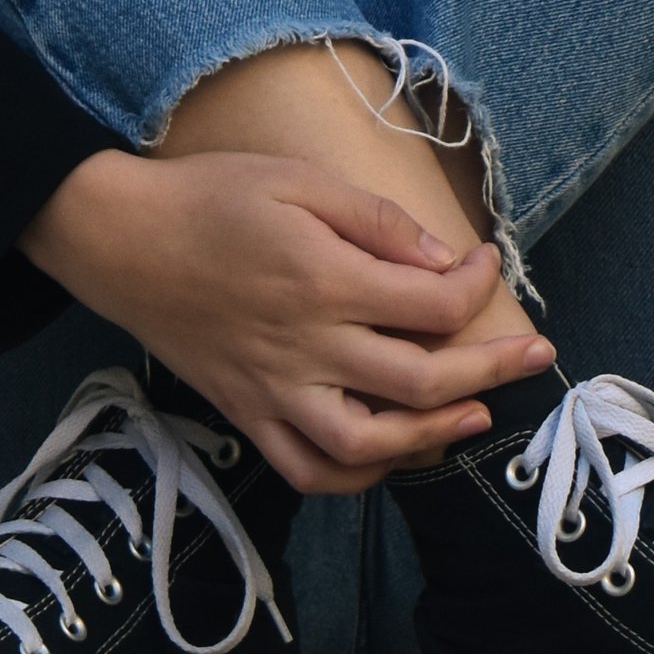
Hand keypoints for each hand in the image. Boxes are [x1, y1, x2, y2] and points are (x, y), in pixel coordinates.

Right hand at [21, 148, 554, 493]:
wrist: (120, 238)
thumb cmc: (210, 195)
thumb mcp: (297, 177)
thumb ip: (374, 220)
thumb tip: (440, 260)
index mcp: (322, 280)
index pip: (431, 305)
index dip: (477, 287)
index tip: (488, 261)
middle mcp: (304, 348)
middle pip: (420, 382)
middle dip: (490, 369)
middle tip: (533, 353)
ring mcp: (273, 391)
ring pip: (368, 446)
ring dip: (432, 438)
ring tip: (474, 416)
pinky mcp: (245, 413)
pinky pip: (307, 468)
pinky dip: (356, 476)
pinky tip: (389, 455)